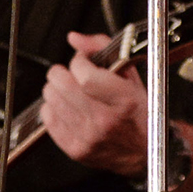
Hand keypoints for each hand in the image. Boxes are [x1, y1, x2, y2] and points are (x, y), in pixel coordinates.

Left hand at [41, 32, 148, 177]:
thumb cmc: (140, 113)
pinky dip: (52, 108)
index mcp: (124, 100)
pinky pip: (48, 119)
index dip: (78, 61)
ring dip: (56, 89)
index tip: (82, 61)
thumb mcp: (131, 77)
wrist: (144, 153)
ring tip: (69, 91)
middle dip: (61, 73)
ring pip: (51, 100)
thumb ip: (103, 49)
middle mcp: (105, 121)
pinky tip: (66, 107)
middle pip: (63, 86)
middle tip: (70, 73)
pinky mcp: (75, 150)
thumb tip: (75, 39)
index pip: (85, 75)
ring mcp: (89, 137)